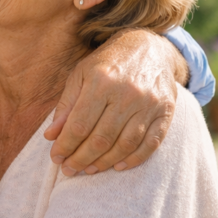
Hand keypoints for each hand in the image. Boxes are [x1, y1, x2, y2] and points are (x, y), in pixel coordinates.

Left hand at [43, 29, 184, 175]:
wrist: (149, 47)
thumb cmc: (109, 63)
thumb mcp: (81, 75)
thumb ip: (66, 105)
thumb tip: (51, 136)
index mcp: (101, 81)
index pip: (79, 125)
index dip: (65, 146)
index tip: (56, 158)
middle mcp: (127, 93)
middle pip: (101, 139)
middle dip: (81, 159)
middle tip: (69, 169)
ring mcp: (149, 104)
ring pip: (125, 145)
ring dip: (105, 163)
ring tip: (89, 169)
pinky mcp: (166, 112)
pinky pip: (151, 144)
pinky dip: (134, 159)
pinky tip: (118, 166)